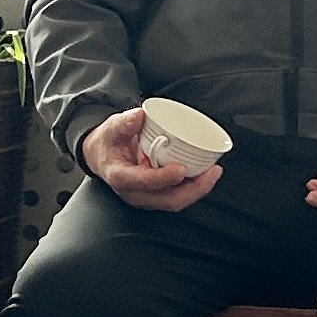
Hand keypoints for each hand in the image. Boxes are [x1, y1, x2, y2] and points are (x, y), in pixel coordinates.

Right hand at [81, 105, 220, 214]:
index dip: (163, 178)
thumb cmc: (109, 142)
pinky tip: (206, 174)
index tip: (181, 169)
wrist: (103, 156)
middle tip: (211, 171)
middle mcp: (134, 192)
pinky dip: (194, 187)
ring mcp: (146, 197)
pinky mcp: (156, 195)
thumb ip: (124, 122)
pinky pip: (178, 196)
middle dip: (193, 189)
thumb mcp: (111, 128)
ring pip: (175, 201)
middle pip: (167, 199)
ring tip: (213, 171)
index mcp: (120, 177)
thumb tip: (139, 115)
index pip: (143, 182)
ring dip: (197, 189)